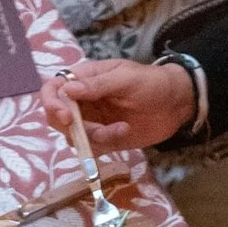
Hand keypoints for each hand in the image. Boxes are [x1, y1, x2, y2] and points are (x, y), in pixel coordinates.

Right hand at [64, 58, 193, 150]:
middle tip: (98, 130)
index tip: (66, 117)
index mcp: (84, 78)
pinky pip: (91, 148)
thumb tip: (67, 89)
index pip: (53, 89)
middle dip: (72, 128)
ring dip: (94, 137)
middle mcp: (82, 100)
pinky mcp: (103, 138)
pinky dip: (105, 144)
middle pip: (56, 117)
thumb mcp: (125, 79)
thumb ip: (97, 85)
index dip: (52, 103)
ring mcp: (91, 121)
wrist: (175, 104)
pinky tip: (124, 131)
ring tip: (121, 128)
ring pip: (73, 136)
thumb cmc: (151, 83)